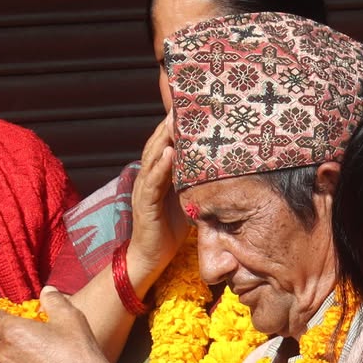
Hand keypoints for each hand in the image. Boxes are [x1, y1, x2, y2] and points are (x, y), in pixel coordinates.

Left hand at [0, 289, 114, 362]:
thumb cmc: (79, 352)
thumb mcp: (70, 317)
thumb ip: (53, 300)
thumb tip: (46, 291)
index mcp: (13, 331)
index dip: (4, 318)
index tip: (16, 322)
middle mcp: (4, 355)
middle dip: (6, 340)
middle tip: (27, 342)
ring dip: (11, 361)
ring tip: (32, 362)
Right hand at [125, 118, 185, 282]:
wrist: (150, 259)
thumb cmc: (168, 230)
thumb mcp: (185, 199)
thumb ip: (193, 181)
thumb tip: (218, 167)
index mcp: (158, 174)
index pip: (166, 143)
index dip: (175, 124)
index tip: (191, 105)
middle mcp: (148, 177)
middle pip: (158, 143)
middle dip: (169, 122)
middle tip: (185, 102)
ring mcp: (144, 190)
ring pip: (153, 157)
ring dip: (164, 138)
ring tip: (176, 120)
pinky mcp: (145, 206)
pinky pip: (152, 183)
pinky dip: (160, 168)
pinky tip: (170, 154)